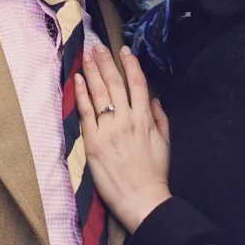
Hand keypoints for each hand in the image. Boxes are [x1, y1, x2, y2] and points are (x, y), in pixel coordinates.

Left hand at [74, 45, 172, 232]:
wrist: (142, 199)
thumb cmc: (155, 174)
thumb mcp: (165, 143)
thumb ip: (160, 118)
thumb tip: (155, 99)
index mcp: (145, 118)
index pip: (138, 84)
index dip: (130, 64)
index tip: (124, 50)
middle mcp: (126, 119)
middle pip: (114, 83)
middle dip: (106, 61)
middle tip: (98, 45)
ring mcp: (108, 129)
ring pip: (99, 92)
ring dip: (92, 70)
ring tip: (87, 54)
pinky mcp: (93, 141)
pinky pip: (86, 112)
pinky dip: (81, 93)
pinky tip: (78, 78)